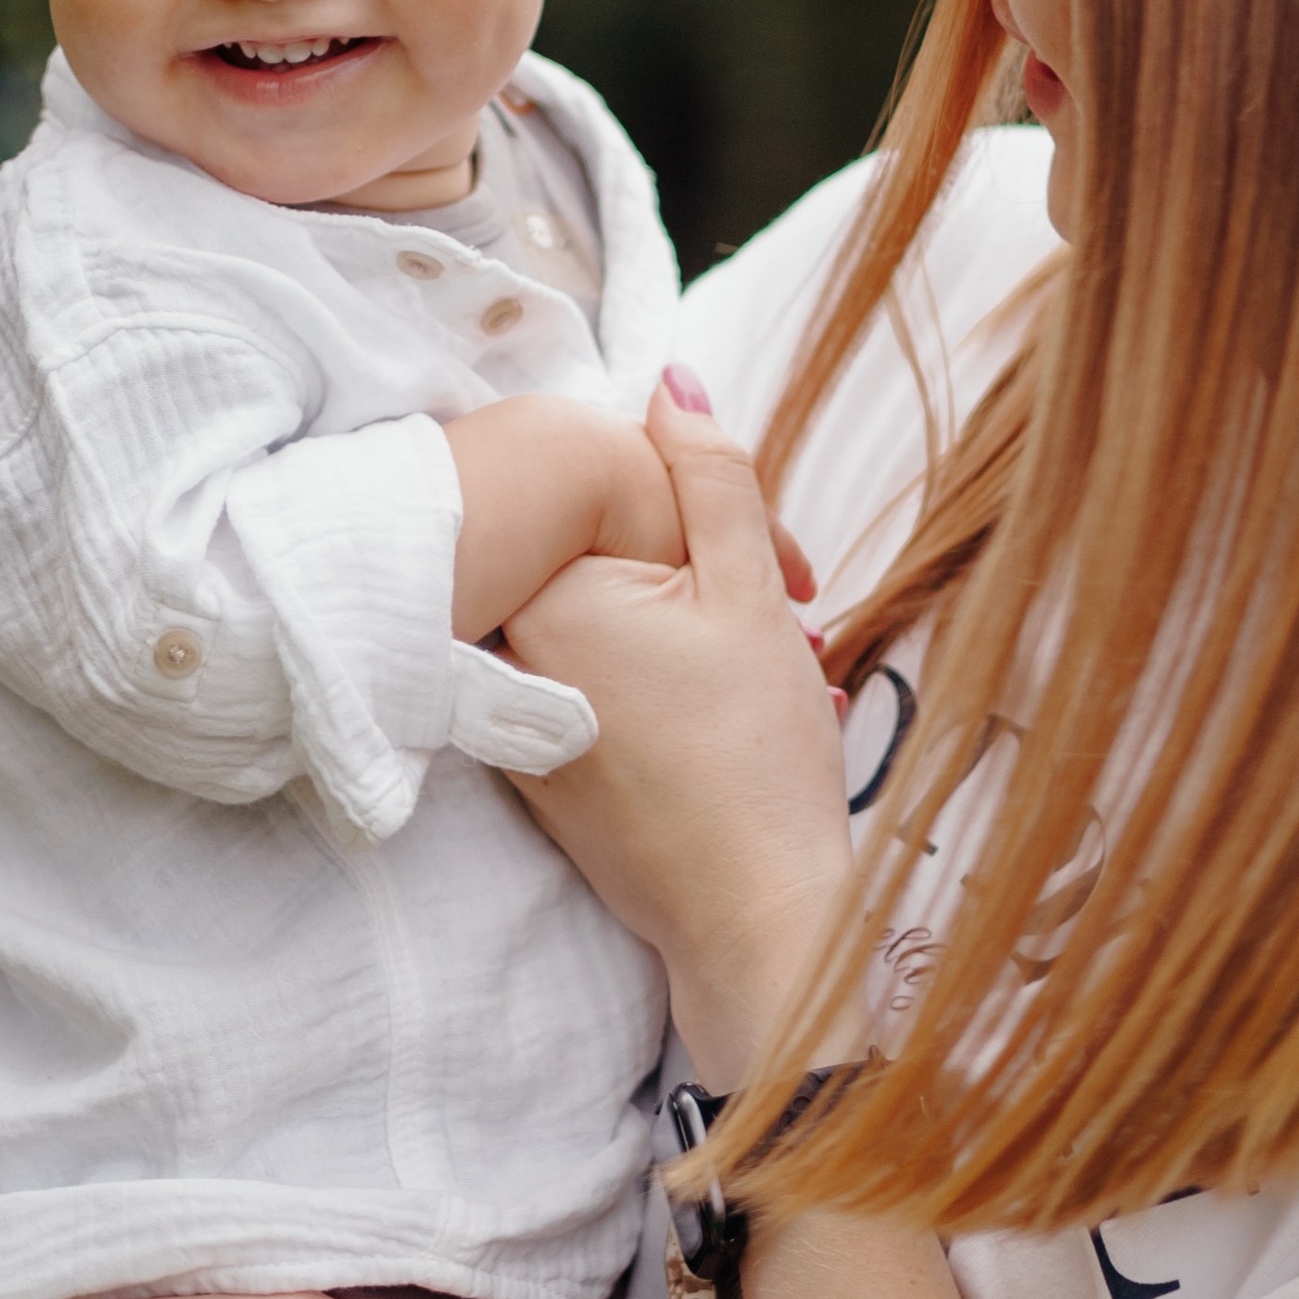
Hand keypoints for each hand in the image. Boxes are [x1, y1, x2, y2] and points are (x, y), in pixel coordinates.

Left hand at [504, 377, 856, 1084]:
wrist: (751, 918)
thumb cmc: (757, 761)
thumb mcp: (750, 593)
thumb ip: (711, 474)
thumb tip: (668, 380)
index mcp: (548, 591)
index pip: (616, 496)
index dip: (716, 521)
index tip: (785, 576)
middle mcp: (507, 648)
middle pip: (612, 561)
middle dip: (711, 579)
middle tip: (791, 629)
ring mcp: (519, 715)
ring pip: (614, 626)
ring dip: (698, 636)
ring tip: (777, 686)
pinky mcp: (540, 769)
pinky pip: (599, 693)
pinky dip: (665, 692)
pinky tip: (733, 726)